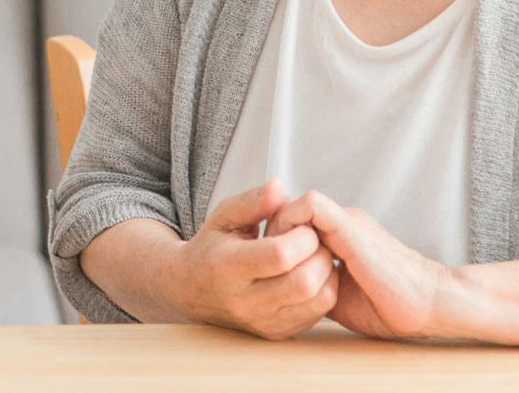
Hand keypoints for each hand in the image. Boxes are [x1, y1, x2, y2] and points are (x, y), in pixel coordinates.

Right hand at [176, 179, 337, 339]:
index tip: (302, 224)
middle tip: (314, 239)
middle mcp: (243, 301)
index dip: (301, 236)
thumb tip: (279, 186)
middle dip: (320, 254)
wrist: (191, 290)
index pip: (279, 255)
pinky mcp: (275, 333)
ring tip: (315, 255)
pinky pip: (316, 315)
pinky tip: (312, 274)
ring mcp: (261, 322)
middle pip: (302, 282)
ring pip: (316, 302)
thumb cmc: (212, 248)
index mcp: (226, 267)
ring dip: (327, 274)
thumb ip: (252, 201)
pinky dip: (324, 291)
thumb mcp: (223, 217)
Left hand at [271, 191, 452, 339]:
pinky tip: (290, 252)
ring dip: (278, 228)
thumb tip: (282, 289)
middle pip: (287, 208)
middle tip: (267, 261)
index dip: (275, 239)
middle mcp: (341, 222)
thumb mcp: (337, 294)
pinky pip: (312, 206)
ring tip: (277, 259)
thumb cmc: (388, 305)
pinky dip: (293, 222)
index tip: (268, 265)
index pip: (292, 220)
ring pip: (294, 203)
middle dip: (271, 232)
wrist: (429, 304)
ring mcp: (346, 221)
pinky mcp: (351, 227)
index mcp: (339, 236)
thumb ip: (313, 283)